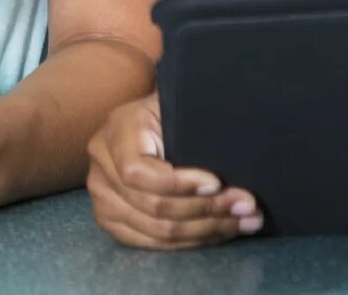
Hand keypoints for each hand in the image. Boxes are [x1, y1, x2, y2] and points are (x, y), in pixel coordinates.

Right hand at [86, 92, 260, 248]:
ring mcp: (102, 198)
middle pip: (152, 206)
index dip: (178, 184)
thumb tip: (232, 148)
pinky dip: (190, 241)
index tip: (216, 183)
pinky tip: (219, 233)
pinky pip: (152, 243)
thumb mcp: (178, 105)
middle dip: (207, 210)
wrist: (148, 124)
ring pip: (157, 230)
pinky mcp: (111, 221)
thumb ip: (193, 120)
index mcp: (117, 130)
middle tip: (246, 206)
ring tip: (244, 221)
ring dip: (206, 230)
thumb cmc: (171, 112)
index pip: (137, 172)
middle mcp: (101, 167)